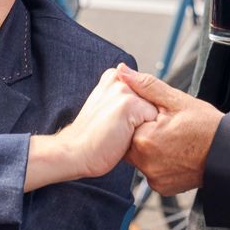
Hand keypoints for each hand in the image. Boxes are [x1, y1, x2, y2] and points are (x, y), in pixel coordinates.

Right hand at [26, 67, 157, 189]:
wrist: (75, 152)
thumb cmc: (93, 136)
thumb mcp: (107, 108)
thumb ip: (124, 98)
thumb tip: (150, 99)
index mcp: (113, 77)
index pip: (145, 93)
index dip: (137, 112)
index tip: (117, 121)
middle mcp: (119, 79)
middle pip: (152, 100)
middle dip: (142, 116)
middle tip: (117, 127)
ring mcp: (123, 90)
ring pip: (153, 110)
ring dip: (143, 125)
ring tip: (120, 131)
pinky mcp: (129, 104)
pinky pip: (154, 120)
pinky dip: (144, 133)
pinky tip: (123, 136)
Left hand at [118, 64, 222, 194]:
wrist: (228, 153)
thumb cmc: (206, 126)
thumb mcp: (177, 100)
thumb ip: (146, 86)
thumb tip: (123, 72)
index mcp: (145, 140)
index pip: (125, 125)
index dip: (140, 117)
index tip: (158, 116)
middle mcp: (145, 163)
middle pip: (131, 143)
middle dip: (144, 132)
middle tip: (168, 127)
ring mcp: (154, 178)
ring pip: (141, 157)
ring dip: (151, 148)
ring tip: (174, 140)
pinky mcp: (162, 188)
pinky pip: (152, 171)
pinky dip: (159, 162)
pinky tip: (176, 153)